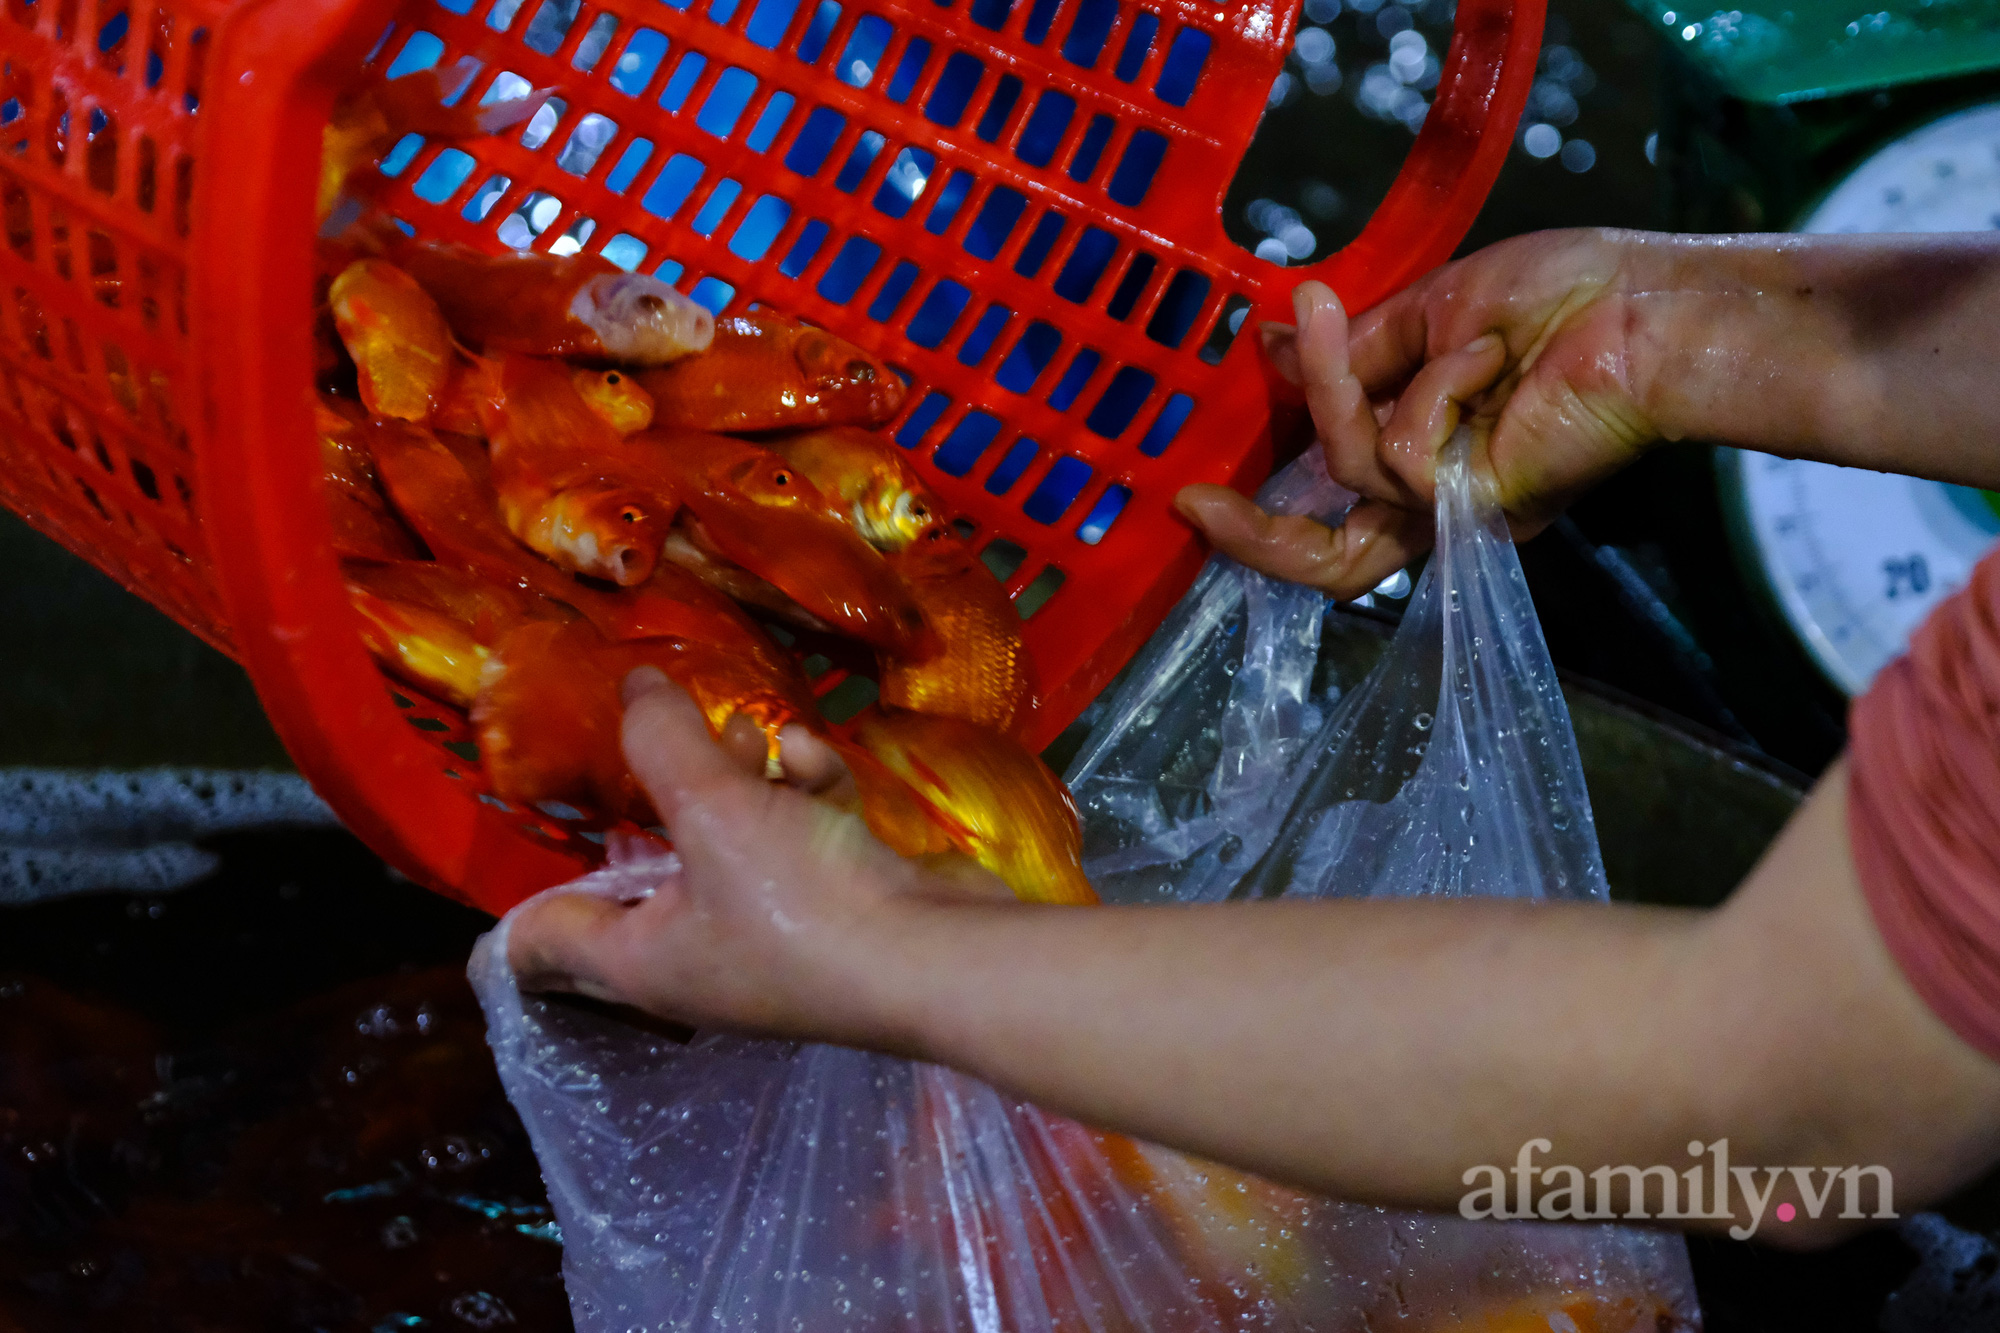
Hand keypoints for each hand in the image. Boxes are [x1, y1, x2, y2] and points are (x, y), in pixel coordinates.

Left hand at [505, 668, 1006, 1044]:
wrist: (935, 955)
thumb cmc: (799, 901)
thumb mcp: (714, 806)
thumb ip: (662, 741)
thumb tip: (630, 686)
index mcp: (639, 961)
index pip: (540, 944)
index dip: (512, 906)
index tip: (502, 857)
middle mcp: (695, 958)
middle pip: (645, 875)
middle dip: (656, 802)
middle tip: (653, 747)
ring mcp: (769, 937)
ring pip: (729, 842)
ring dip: (741, 780)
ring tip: (754, 734)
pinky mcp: (834, 909)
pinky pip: (795, 842)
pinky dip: (804, 798)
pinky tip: (817, 764)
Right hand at [1176, 229, 1670, 597]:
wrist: (1649, 311)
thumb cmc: (1567, 296)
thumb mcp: (1429, 311)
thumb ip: (1352, 350)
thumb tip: (1273, 348)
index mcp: (1434, 455)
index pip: (1338, 503)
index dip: (1269, 496)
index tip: (1201, 470)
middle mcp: (1444, 498)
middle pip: (1332, 563)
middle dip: (1256, 538)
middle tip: (1192, 506)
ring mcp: (1463, 508)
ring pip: (1350, 481)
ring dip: (1335, 389)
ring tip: (1324, 314)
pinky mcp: (1479, 504)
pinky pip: (1397, 454)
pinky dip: (1430, 387)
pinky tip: (1485, 355)